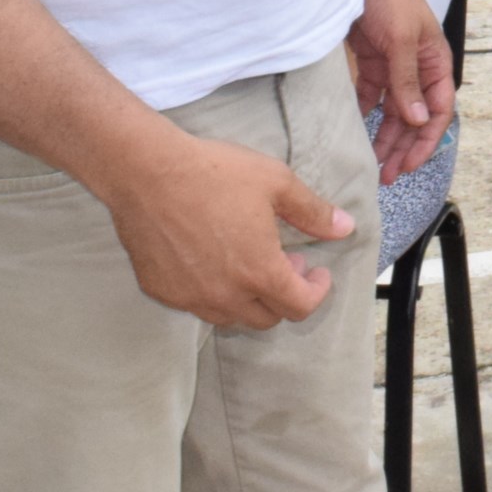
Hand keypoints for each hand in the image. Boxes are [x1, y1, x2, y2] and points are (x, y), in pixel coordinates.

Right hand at [97, 129, 354, 329]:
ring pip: (229, 317)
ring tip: (251, 262)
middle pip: (266, 319)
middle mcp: (224, 294)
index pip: (298, 307)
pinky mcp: (160, 290)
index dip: (316, 292)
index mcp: (259, 272)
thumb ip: (313, 212)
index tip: (317, 272)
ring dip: (248, 298)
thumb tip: (344, 228)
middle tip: (287, 263)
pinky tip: (213, 261)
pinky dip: (213, 292)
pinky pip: (195, 304)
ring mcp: (188, 297)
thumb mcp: (277, 183)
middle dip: (284, 295)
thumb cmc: (215, 173)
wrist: (147, 172)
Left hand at [351, 0, 453, 182]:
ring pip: (393, 112)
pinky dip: (366, 116)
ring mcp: (395, 67)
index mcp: (436, 63)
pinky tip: (357, 134)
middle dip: (404, 147)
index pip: (439, 111)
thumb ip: (407, 82)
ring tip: (373, 163)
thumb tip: (418, 121)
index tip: (408, 165)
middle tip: (387, 175)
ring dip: (385, 137)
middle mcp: (419, 69)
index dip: (426, 141)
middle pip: (415, 117)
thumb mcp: (402, 41)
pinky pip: (372, 97)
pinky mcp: (372, 63)